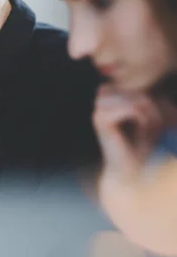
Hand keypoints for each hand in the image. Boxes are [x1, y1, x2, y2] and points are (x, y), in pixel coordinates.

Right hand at [94, 84, 176, 256]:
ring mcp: (100, 108)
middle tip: (155, 128)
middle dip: (154, 108)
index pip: (140, 83)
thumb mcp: (154, 116)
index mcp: (113, 92)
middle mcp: (103, 97)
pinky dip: (143, 120)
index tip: (156, 120)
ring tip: (150, 130)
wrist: (133, 172)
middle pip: (139, 89)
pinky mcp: (100, 120)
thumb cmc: (146, 144)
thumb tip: (140, 95)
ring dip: (150, 115)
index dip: (154, 98)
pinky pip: (130, 109)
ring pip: (136, 98)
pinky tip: (142, 133)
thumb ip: (150, 98)